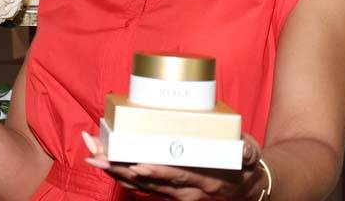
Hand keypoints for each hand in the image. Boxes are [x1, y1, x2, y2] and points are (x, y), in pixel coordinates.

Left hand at [81, 130, 265, 199]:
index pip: (179, 175)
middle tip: (100, 156)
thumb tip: (245, 150)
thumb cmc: (244, 164)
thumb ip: (247, 151)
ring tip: (94, 156)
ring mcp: (174, 193)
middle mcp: (186, 190)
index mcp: (205, 179)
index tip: (139, 165)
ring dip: (115, 171)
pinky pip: (141, 186)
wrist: (245, 187)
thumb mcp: (250, 154)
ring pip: (140, 184)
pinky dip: (121, 175)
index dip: (159, 171)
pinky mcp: (167, 191)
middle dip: (123, 168)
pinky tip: (103, 163)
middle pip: (150, 180)